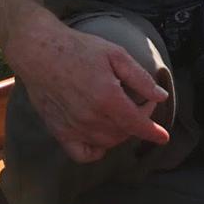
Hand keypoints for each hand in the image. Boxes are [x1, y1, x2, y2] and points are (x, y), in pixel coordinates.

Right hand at [5, 9, 169, 164]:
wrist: (39, 51)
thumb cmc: (78, 49)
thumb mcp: (115, 54)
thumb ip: (140, 78)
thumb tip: (161, 96)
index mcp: (107, 98)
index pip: (137, 124)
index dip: (153, 132)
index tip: (164, 136)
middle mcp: (91, 117)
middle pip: (124, 133)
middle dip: (137, 121)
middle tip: (139, 103)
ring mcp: (73, 127)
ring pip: (107, 143)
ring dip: (120, 134)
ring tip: (121, 115)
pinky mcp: (59, 131)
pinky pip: (81, 154)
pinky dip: (95, 151)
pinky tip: (100, 138)